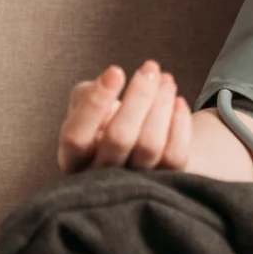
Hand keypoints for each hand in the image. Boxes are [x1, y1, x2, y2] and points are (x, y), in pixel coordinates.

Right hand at [56, 60, 192, 173]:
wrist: (138, 146)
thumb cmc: (106, 120)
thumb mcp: (86, 106)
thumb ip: (86, 94)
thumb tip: (109, 79)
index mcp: (73, 158)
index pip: (75, 136)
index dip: (95, 103)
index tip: (116, 71)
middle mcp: (99, 177)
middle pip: (119, 138)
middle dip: (139, 96)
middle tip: (151, 68)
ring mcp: (133, 185)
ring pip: (149, 146)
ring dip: (161, 104)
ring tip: (166, 79)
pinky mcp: (164, 183)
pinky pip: (175, 156)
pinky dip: (180, 124)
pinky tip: (179, 101)